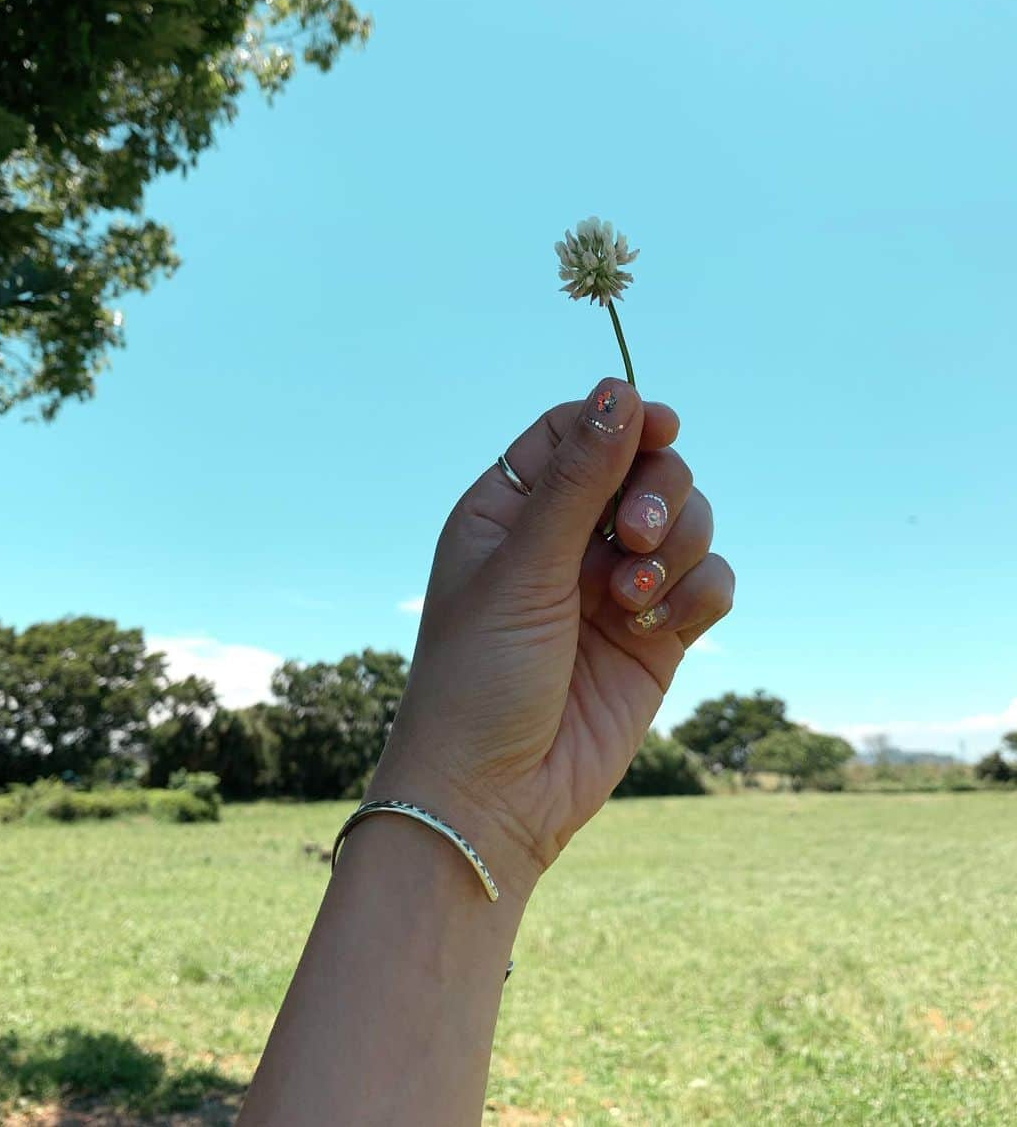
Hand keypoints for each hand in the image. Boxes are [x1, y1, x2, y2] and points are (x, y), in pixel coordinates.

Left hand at [366, 378, 734, 899]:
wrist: (495, 798)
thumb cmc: (479, 677)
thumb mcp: (522, 569)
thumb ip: (578, 481)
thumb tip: (623, 389)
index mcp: (512, 509)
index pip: (579, 431)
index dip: (624, 420)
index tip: (663, 426)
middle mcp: (567, 539)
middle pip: (646, 467)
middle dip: (657, 494)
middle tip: (635, 539)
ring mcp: (616, 584)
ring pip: (687, 521)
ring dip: (677, 548)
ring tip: (632, 599)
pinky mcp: (657, 633)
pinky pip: (709, 583)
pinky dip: (698, 596)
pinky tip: (656, 630)